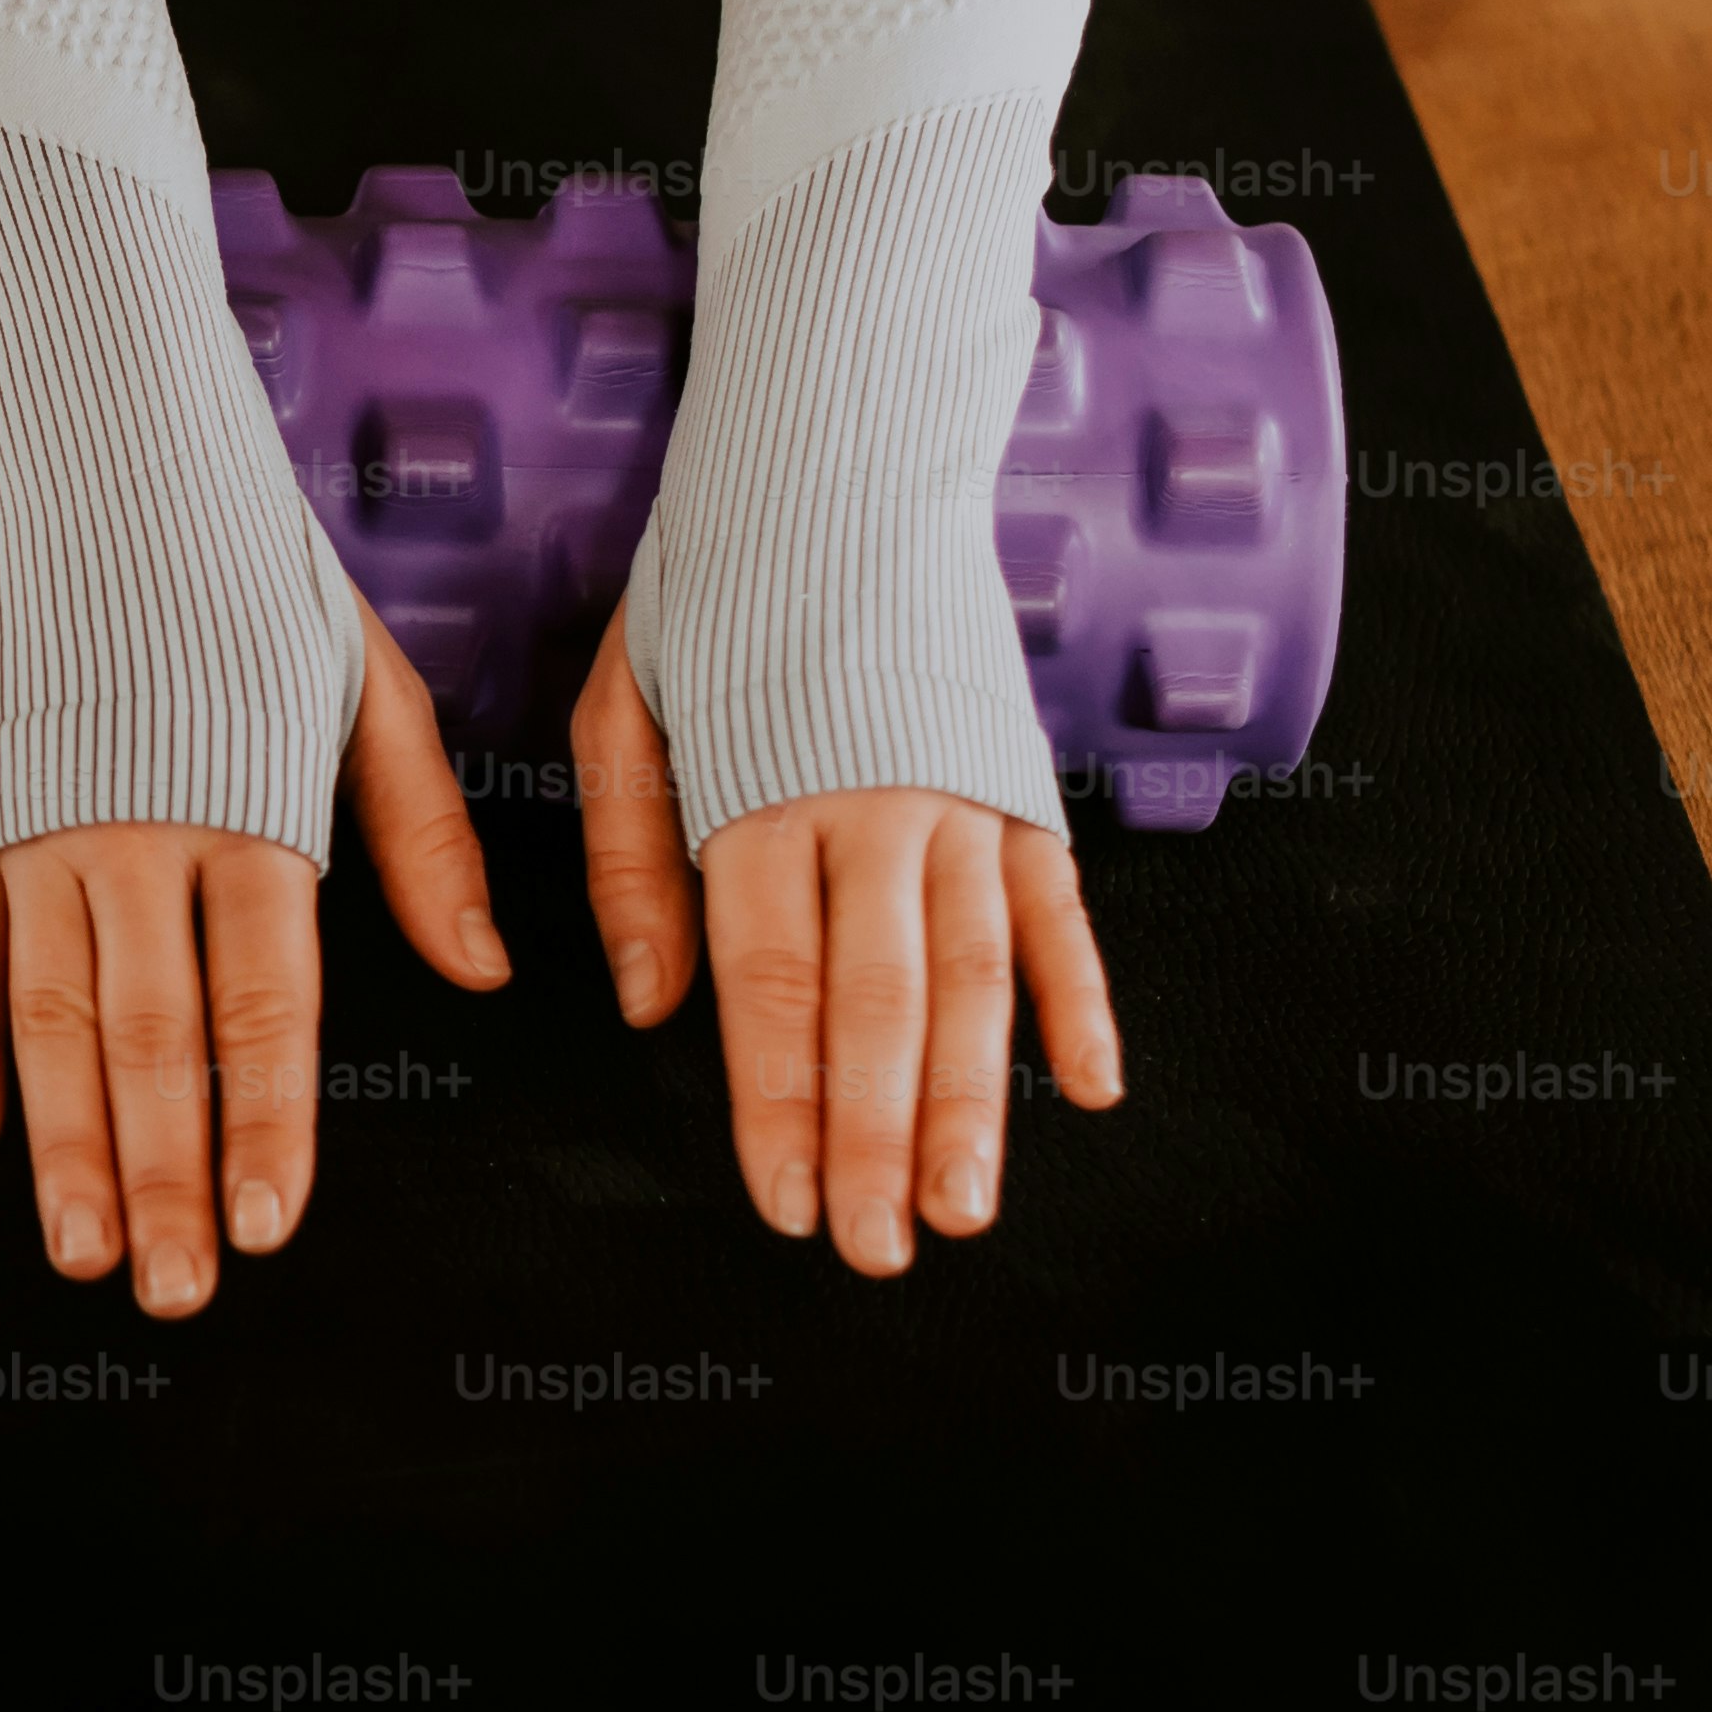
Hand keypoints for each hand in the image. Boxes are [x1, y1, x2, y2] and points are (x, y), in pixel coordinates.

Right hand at [0, 593, 511, 1314]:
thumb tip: (479, 968)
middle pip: (147, 1040)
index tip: (264, 1226)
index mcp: (253, 814)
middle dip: (160, 1175)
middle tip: (168, 1287)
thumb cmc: (257, 584)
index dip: (261, 1126)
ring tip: (79, 1247)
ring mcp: (44, 832)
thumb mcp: (374, 696)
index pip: (260, 1007)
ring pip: (45, 1017)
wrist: (113, 471)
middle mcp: (139, 838)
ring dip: (60, 1142)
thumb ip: (423, 841)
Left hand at [566, 606, 1123, 1273]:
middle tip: (878, 1245)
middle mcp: (872, 808)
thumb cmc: (712, 595)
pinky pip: (1059, 909)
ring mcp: (960, 799)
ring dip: (975, 1100)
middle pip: (877, 1002)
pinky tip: (1091, 1086)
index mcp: (758, 796)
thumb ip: (632, 860)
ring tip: (966, 1207)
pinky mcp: (1021, 782)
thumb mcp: (621, 707)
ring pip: (975, 976)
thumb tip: (650, 1006)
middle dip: (877, 1136)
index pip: (769, 983)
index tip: (787, 1200)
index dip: (780, 1103)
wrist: (836, 467)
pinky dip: (1082, 998)